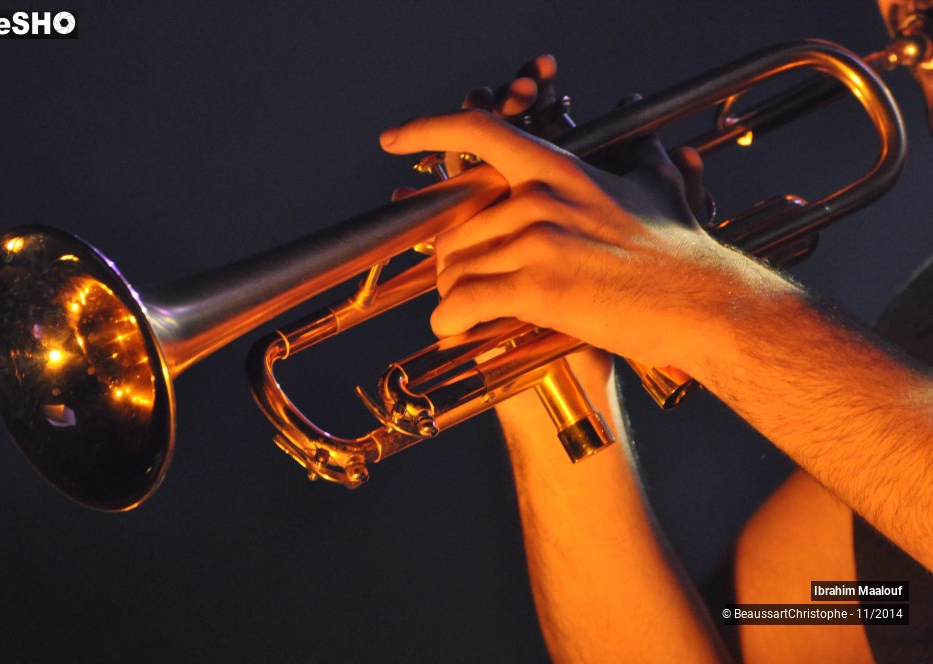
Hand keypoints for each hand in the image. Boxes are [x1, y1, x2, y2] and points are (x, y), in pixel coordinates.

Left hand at [380, 109, 774, 373]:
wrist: (704, 304)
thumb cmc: (681, 252)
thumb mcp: (657, 188)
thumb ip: (640, 157)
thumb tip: (651, 126)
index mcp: (558, 170)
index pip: (478, 133)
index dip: (427, 131)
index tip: (394, 141)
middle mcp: (539, 197)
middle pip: (455, 226)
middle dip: (448, 260)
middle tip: (457, 283)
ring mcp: (537, 241)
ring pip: (455, 268)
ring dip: (450, 295)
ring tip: (462, 314)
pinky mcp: (537, 288)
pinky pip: (464, 303)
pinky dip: (448, 321)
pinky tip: (452, 330)